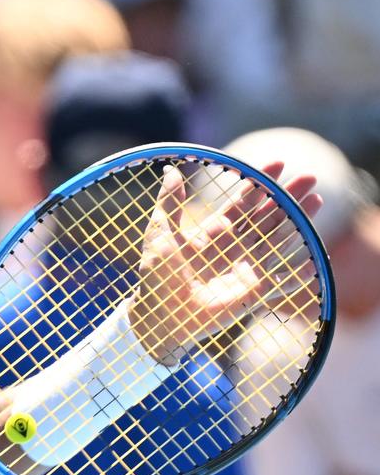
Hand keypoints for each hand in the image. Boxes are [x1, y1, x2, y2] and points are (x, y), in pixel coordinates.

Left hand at [129, 163, 322, 364]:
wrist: (160, 312)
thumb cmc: (157, 273)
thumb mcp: (161, 232)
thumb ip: (169, 202)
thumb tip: (170, 169)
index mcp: (215, 231)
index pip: (244, 201)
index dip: (260, 182)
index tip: (279, 162)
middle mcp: (235, 247)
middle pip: (267, 216)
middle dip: (288, 196)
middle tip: (310, 176)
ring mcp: (247, 268)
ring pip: (279, 239)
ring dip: (299, 221)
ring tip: (318, 200)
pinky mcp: (252, 293)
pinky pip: (280, 281)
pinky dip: (297, 273)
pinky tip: (315, 259)